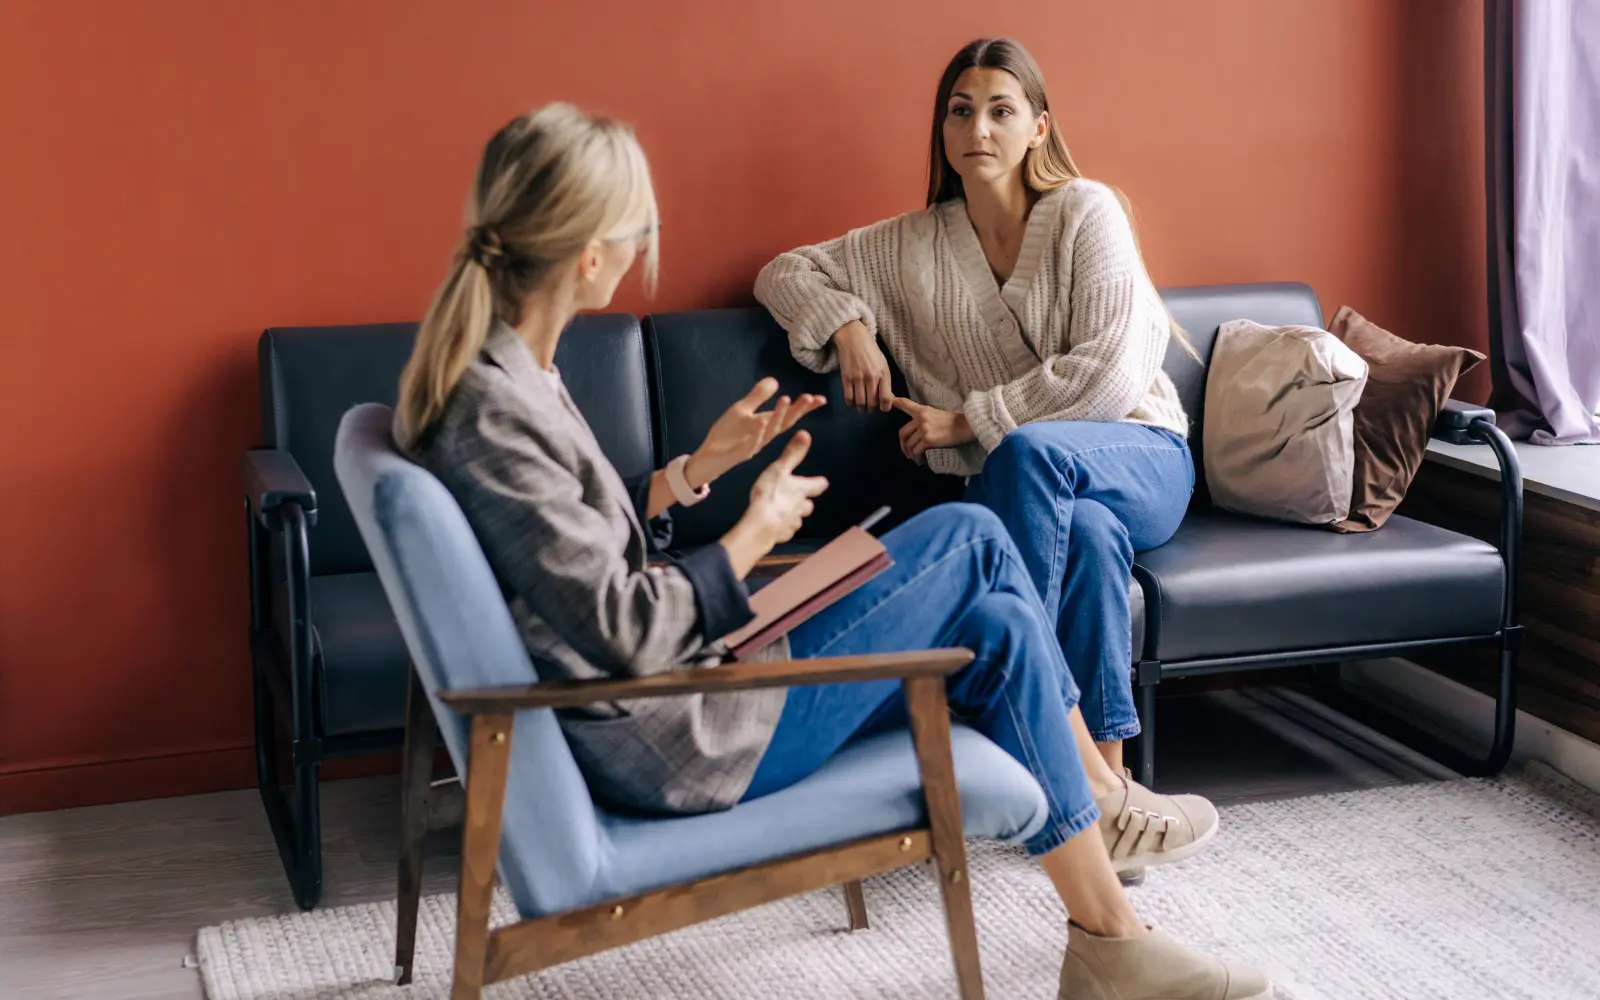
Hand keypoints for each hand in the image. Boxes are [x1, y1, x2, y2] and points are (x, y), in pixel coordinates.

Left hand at [688, 378, 825, 486]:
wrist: (708, 457)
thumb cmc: (727, 435)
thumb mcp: (742, 410)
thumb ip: (758, 396)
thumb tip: (776, 381)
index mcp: (766, 425)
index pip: (789, 415)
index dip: (805, 408)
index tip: (821, 399)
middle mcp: (763, 436)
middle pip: (784, 422)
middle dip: (797, 410)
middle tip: (809, 397)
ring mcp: (752, 445)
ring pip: (769, 430)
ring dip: (778, 416)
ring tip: (786, 399)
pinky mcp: (738, 452)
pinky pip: (749, 443)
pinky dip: (756, 433)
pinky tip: (761, 421)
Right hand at [745, 431, 829, 546]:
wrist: (761, 525)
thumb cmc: (770, 494)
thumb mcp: (779, 469)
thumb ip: (792, 454)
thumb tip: (806, 434)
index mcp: (802, 490)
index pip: (818, 485)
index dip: (818, 483)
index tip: (820, 481)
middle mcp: (801, 508)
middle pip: (808, 505)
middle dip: (804, 502)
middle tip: (797, 497)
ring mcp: (792, 523)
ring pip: (797, 519)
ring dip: (793, 515)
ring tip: (784, 511)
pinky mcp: (782, 536)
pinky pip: (785, 531)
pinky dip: (782, 528)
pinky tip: (775, 526)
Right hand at [834, 320, 893, 412]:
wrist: (853, 338)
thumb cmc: (871, 351)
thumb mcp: (883, 364)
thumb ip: (885, 381)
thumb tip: (887, 399)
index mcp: (883, 374)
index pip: (886, 398)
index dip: (885, 408)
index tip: (883, 408)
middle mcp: (871, 377)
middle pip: (872, 403)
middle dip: (872, 409)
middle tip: (871, 408)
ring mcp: (858, 378)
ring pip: (860, 402)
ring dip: (861, 408)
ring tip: (862, 407)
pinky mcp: (846, 378)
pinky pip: (848, 397)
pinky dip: (851, 403)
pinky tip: (853, 401)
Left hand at [892, 397, 975, 460]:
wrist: (966, 426)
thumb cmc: (954, 422)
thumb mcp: (936, 415)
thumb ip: (924, 419)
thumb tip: (917, 432)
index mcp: (922, 410)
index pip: (905, 403)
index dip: (894, 401)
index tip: (889, 401)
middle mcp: (920, 418)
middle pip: (902, 433)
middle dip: (903, 445)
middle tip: (907, 452)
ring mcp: (923, 429)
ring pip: (909, 444)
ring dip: (911, 454)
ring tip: (916, 458)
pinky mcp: (928, 440)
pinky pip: (917, 451)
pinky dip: (917, 458)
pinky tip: (920, 461)